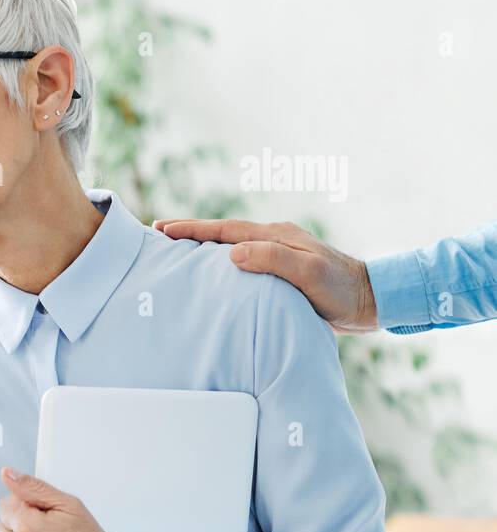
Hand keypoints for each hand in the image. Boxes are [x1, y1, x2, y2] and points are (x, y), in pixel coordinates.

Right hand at [152, 218, 378, 332]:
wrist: (372, 302)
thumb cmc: (341, 290)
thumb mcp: (308, 273)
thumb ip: (272, 260)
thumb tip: (232, 253)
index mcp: (276, 236)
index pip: (225, 230)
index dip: (193, 230)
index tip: (163, 229)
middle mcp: (275, 240)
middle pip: (224, 233)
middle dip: (191, 233)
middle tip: (159, 233)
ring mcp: (280, 255)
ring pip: (233, 246)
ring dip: (205, 246)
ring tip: (178, 251)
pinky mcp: (284, 272)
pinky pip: (244, 262)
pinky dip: (222, 262)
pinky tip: (214, 271)